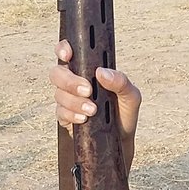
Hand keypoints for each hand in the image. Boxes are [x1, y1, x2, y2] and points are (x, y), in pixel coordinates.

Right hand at [51, 39, 140, 168]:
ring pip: (58, 94)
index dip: (63, 49)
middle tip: (88, 90)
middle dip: (70, 81)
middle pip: (57, 73)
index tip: (68, 54)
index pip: (69, 52)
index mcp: (88, 69)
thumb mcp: (131, 96)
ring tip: (92, 110)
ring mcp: (68, 99)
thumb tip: (102, 72)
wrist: (121, 140)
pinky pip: (60, 112)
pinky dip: (71, 115)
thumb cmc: (125, 114)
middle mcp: (75, 81)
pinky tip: (84, 119)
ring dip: (74, 102)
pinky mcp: (65, 116)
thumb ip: (121, 81)